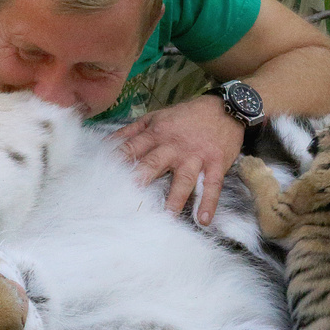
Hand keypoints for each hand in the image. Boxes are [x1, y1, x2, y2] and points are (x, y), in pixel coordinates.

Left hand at [113, 95, 244, 224]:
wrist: (226, 109)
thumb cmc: (186, 116)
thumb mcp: (157, 116)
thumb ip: (131, 131)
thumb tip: (105, 144)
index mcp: (156, 133)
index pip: (132, 148)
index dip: (118, 161)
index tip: (103, 176)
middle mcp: (174, 146)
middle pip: (155, 163)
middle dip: (141, 177)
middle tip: (129, 194)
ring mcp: (196, 156)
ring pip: (184, 179)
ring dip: (175, 198)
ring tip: (167, 217)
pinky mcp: (216, 164)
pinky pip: (212, 186)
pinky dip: (209, 203)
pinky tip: (203, 220)